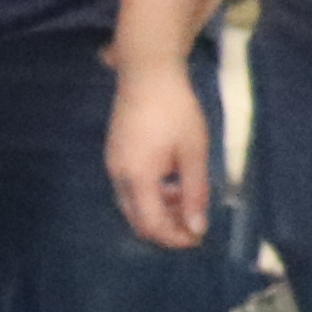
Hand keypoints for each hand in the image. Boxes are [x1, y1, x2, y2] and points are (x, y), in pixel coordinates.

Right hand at [106, 58, 215, 252]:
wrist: (147, 74)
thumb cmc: (176, 111)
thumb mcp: (194, 153)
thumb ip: (195, 193)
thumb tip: (197, 228)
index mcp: (138, 178)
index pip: (152, 224)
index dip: (174, 238)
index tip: (198, 237)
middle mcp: (119, 176)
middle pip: (137, 220)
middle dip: (165, 229)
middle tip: (194, 226)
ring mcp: (113, 164)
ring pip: (132, 205)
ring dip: (159, 211)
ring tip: (187, 201)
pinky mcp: (115, 154)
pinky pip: (129, 188)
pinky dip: (150, 195)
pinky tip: (171, 182)